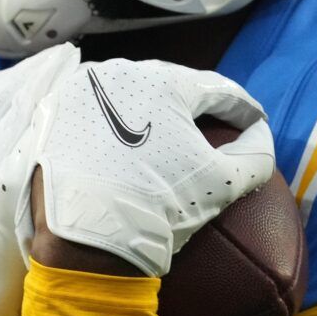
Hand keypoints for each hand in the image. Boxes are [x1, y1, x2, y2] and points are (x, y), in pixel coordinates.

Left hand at [1, 58, 274, 275]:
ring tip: (171, 135)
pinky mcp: (55, 115)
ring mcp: (80, 92)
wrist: (85, 242)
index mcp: (162, 80)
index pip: (216, 89)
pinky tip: (128, 146)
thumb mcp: (222, 184)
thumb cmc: (159, 208)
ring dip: (152, 110)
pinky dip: (115, 124)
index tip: (254, 123)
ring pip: (130, 94)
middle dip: (196, 104)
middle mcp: (118, 73)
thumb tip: (262, 137)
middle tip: (216, 125)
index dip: (242, 108)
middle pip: (170, 84)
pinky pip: (96, 111)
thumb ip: (254, 155)